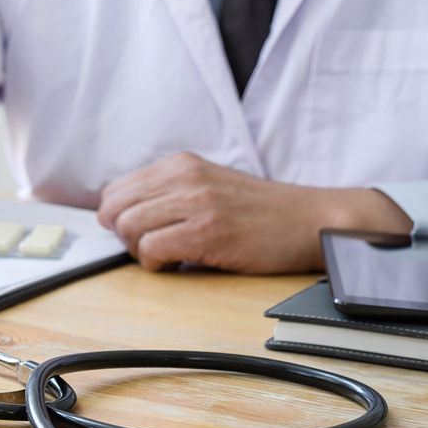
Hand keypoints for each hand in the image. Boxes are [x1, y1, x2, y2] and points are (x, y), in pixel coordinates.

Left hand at [96, 152, 413, 272]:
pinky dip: (156, 263)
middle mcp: (185, 177)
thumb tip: (120, 216)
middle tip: (149, 249)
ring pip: (129, 228)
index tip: (136, 233)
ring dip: (139, 251)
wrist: (311, 221)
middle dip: (123, 237)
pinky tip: (177, 263)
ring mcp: (197, 203)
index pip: (116, 190)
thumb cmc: (260, 212)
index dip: (117, 218)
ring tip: (166, 256)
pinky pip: (152, 249)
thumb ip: (169, 194)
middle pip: (116, 209)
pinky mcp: (208, 232)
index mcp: (181, 164)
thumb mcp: (209, 185)